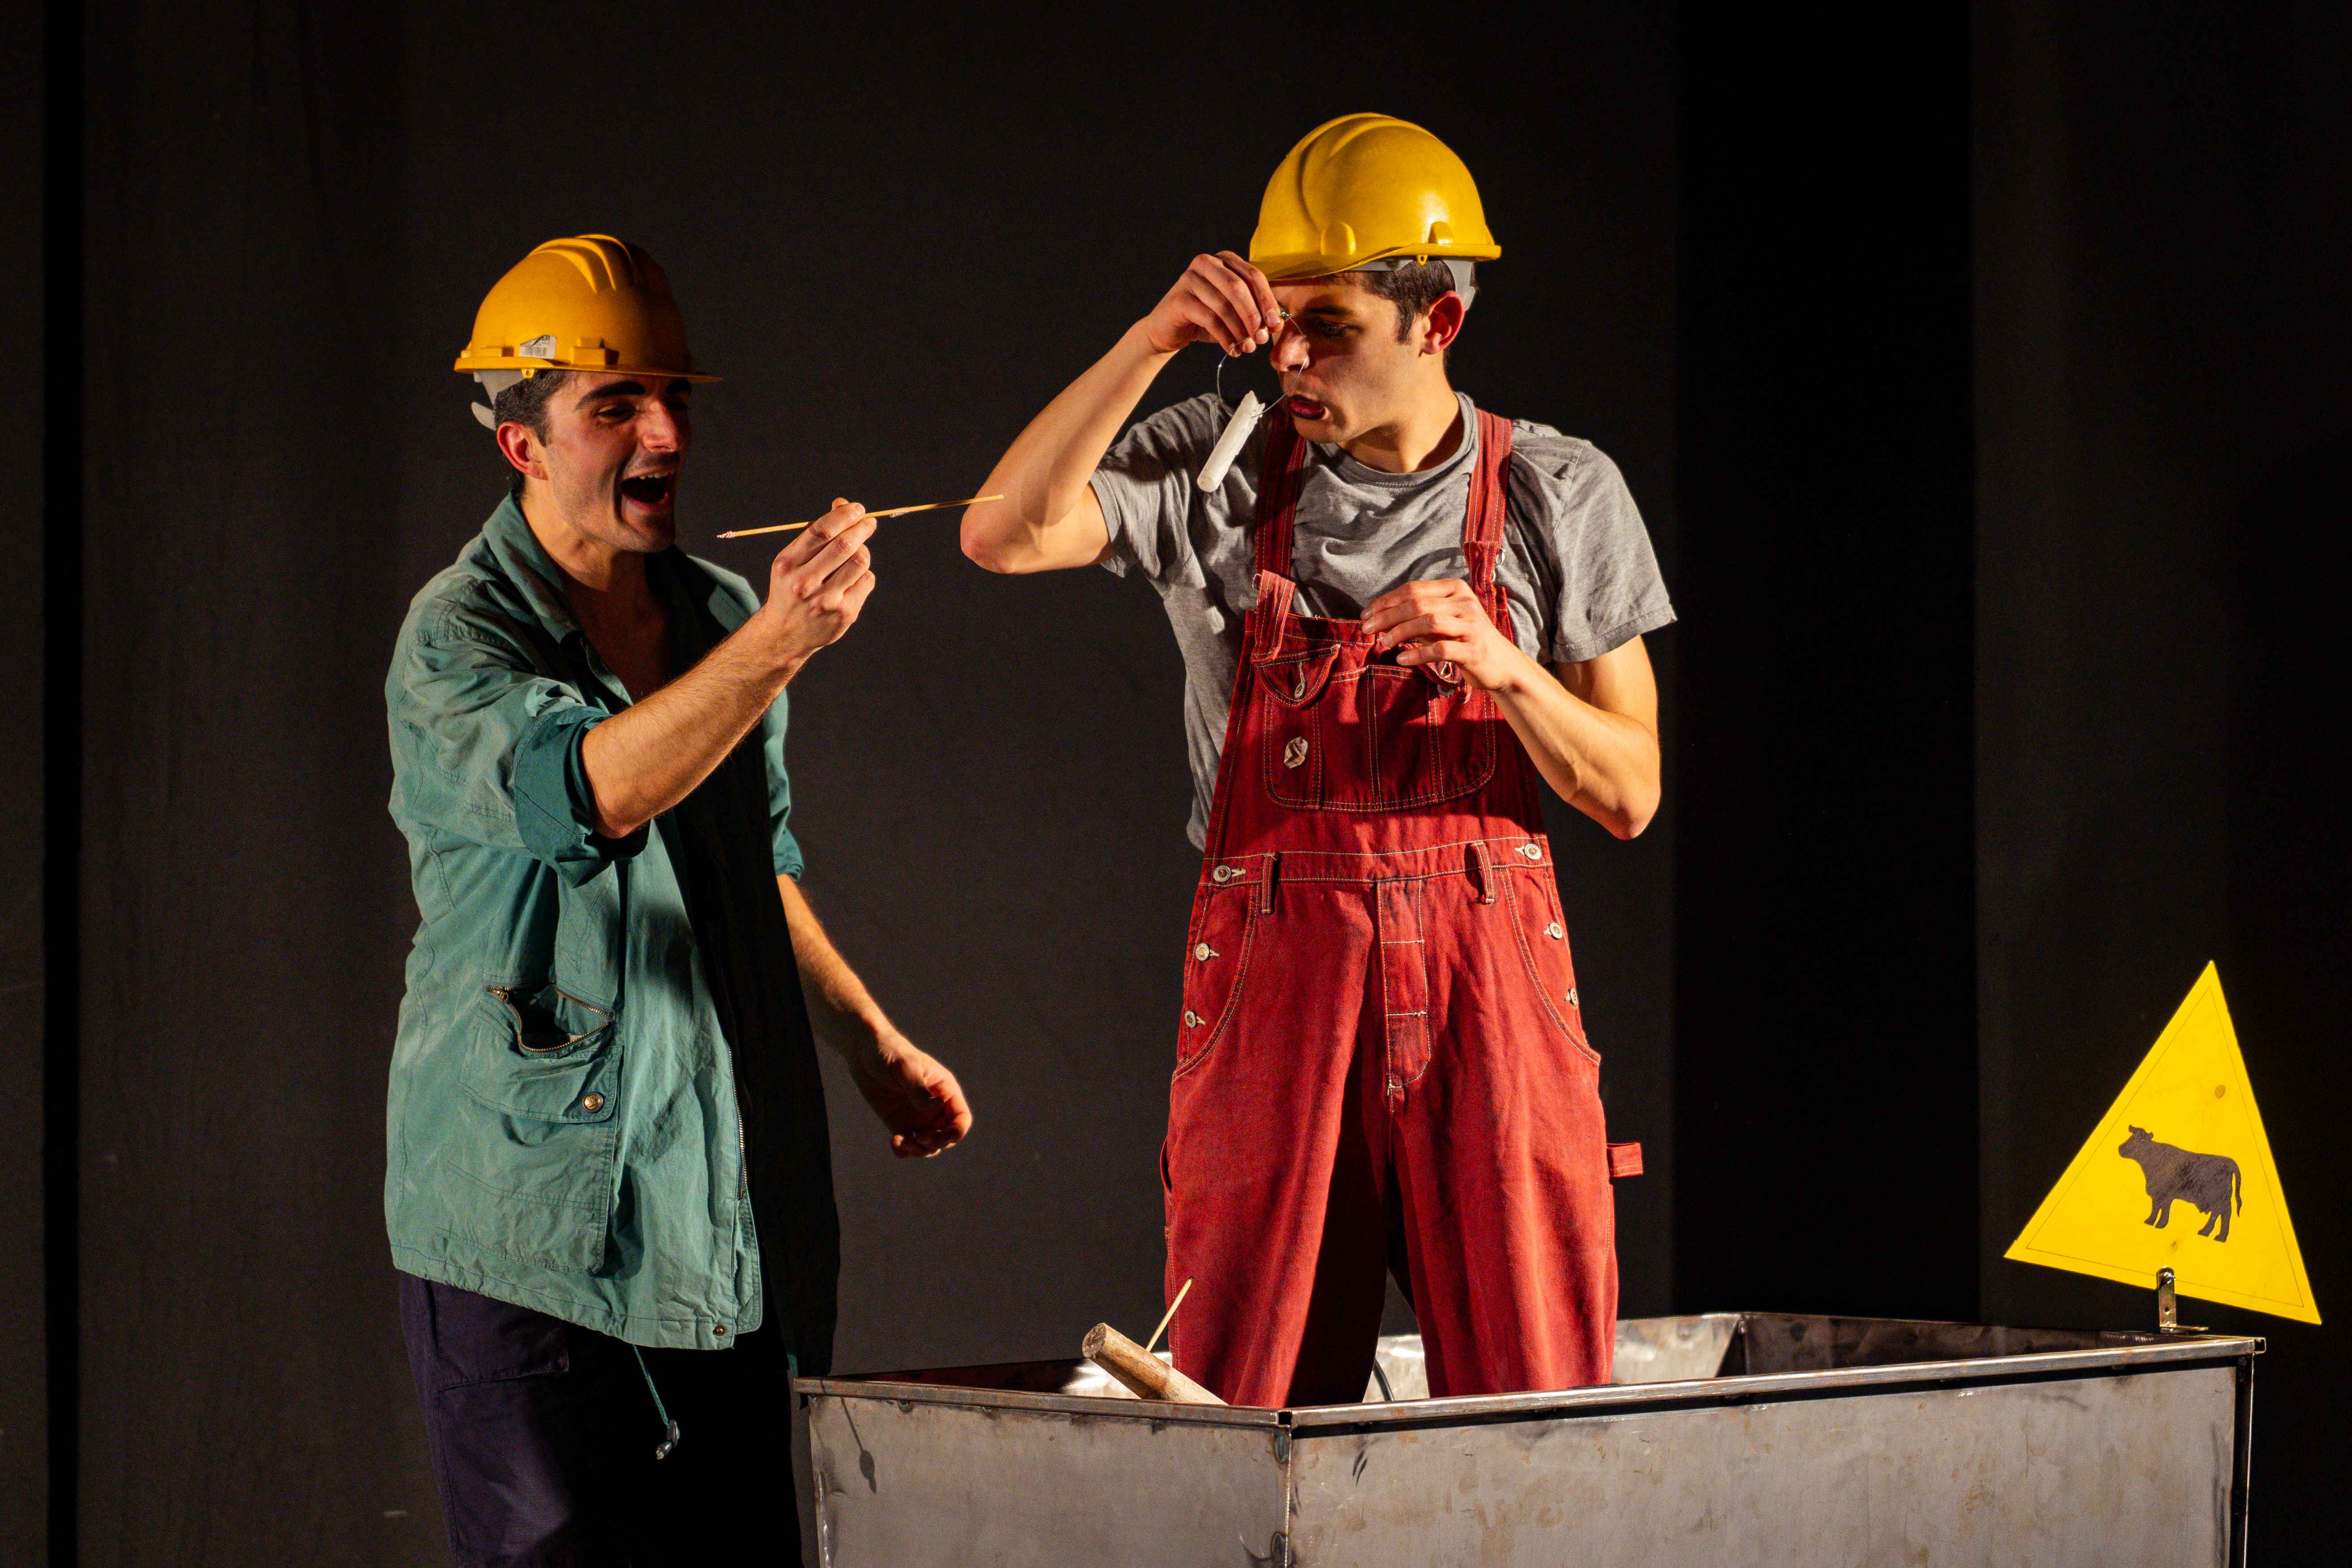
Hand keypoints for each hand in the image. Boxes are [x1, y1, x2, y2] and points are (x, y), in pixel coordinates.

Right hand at [755, 498, 877, 673]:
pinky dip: (864, 573)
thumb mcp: (793, 560)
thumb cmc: (792, 587)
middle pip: (844, 546)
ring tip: (858, 550)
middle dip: (861, 528)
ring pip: (860, 562)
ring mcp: (825, 600)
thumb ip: (816, 533)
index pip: (821, 532)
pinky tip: (853, 578)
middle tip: (869, 522)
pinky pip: (866, 581)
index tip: (857, 509)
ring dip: (863, 551)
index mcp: (788, 564)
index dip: (844, 515)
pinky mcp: (844, 614)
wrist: (785, 633)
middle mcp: (804, 583)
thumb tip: (843, 504)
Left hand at [845, 1031, 972, 1158]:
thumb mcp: (906, 1067)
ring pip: (927, 1145)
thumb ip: (919, 1090)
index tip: (945, 1136)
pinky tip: (894, 1141)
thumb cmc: (890, 1052)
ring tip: (901, 1141)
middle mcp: (934, 1107)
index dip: (958, 1131)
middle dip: (936, 1143)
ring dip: (919, 1150)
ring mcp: (917, 1117)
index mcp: (944, 1091)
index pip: (961, 1117)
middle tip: (920, 1136)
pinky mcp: (898, 1123)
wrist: (864, 1052)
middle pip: (946, 1136)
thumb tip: (935, 1109)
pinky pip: (907, 1145)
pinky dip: (904, 1151)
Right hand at [1141, 252, 1284, 356]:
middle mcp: (1206, 263)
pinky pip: (1209, 318)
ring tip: (1248, 348)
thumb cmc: (1204, 319)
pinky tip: (1233, 350)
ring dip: (1240, 330)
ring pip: (1224, 304)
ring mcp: (1190, 278)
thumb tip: (1277, 323)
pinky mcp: (1179, 298)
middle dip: (1253, 315)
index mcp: (1224, 260)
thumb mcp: (1233, 313)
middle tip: (1261, 338)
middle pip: (1239, 287)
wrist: (1168, 330)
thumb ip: (1255, 312)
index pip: (1253, 276)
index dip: (1267, 300)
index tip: (1275, 324)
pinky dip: (1225, 337)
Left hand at [1362, 579, 1532, 693]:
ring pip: (1428, 622)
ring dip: (1400, 632)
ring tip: (1384, 643)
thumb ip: (1415, 616)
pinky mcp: (1473, 649)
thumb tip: (1378, 617)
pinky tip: (1402, 660)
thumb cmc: (1464, 639)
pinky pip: (1440, 649)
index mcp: (1455, 589)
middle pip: (1417, 604)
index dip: (1386, 601)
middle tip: (1366, 629)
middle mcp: (1465, 602)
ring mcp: (1471, 625)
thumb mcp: (1441, 621)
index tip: (1366, 614)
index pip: (1413, 590)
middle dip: (1387, 616)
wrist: (1500, 663)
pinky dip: (1417, 654)